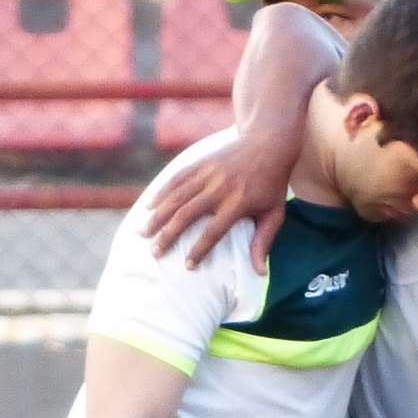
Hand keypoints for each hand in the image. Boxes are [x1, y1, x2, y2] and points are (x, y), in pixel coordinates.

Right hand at [142, 135, 295, 269]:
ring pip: (176, 197)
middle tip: (155, 253)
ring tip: (143, 233)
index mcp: (238, 203)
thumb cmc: (272, 185)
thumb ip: (264, 242)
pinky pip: (176, 179)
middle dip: (168, 235)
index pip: (213, 232)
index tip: (188, 266)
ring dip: (157, 216)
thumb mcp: (274, 214)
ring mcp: (207, 174)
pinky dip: (161, 193)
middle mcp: (219, 188)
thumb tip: (259, 273)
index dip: (199, 250)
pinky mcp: (200, 163)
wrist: (268, 143)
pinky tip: (149, 207)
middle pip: (186, 215)